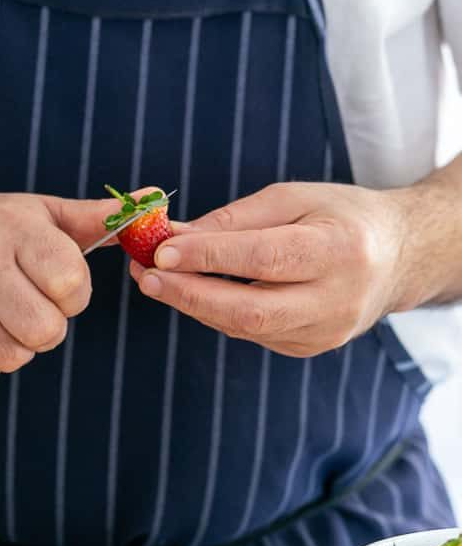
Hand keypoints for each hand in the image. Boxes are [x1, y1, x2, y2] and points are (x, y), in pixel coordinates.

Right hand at [0, 187, 123, 380]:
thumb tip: (158, 200)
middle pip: (43, 330)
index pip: (70, 282)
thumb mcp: (39, 214)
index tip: (58, 285)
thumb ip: (98, 219)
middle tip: (30, 307)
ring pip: (11, 355)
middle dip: (47, 327)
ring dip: (15, 345)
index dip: (73, 295)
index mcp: (13, 227)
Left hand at [129, 181, 417, 356]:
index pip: (265, 258)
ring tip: (155, 280)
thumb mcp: (295, 197)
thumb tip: (175, 236)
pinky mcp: (308, 348)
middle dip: (190, 294)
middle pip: (251, 309)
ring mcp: (324, 333)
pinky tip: (192, 293)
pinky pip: (250, 333)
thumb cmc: (342, 216)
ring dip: (193, 304)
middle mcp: (337, 300)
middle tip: (146, 277)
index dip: (209, 256)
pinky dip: (216, 312)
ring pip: (244, 327)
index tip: (162, 250)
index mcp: (341, 250)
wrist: (399, 258)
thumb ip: (235, 220)